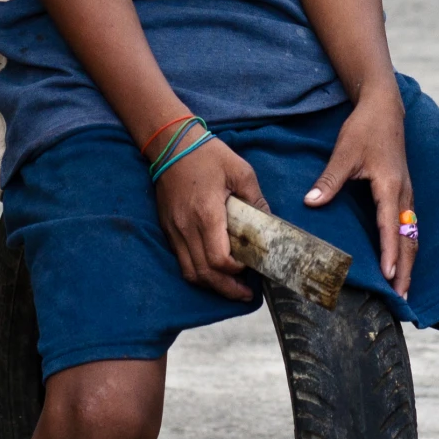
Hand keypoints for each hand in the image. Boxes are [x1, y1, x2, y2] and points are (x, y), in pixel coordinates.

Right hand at [154, 135, 268, 297]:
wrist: (170, 143)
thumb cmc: (207, 154)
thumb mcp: (240, 171)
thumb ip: (256, 200)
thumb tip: (271, 225)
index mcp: (206, 214)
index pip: (219, 259)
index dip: (236, 271)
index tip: (251, 266)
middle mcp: (186, 227)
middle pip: (204, 274)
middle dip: (226, 289)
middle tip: (246, 295)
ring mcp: (174, 230)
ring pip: (190, 272)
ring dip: (211, 285)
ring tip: (231, 289)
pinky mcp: (168, 228)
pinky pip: (181, 260)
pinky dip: (198, 272)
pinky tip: (213, 271)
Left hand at [304, 79, 413, 292]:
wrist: (384, 108)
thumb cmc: (364, 129)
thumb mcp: (343, 153)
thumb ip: (329, 181)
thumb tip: (311, 203)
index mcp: (389, 186)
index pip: (390, 227)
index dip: (390, 254)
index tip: (389, 278)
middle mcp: (403, 193)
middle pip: (409, 239)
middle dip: (406, 269)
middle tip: (403, 298)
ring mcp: (406, 193)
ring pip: (412, 234)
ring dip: (409, 261)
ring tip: (404, 288)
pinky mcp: (403, 192)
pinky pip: (409, 225)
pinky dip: (407, 246)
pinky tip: (401, 260)